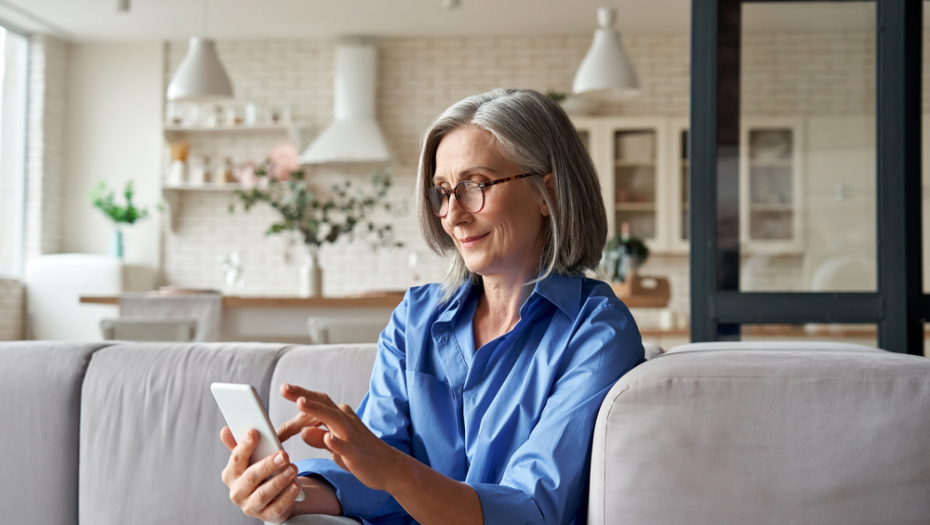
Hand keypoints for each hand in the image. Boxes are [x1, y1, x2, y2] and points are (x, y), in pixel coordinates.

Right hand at [219, 427, 301, 523]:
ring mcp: (250, 506)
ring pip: (263, 494)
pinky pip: (276, 507)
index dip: (244, 446)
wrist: (271, 499)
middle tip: (284, 454)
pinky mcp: (266, 516)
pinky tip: (295, 486)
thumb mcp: (250, 459)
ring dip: (279, 481)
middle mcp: (237, 492)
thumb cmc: (259, 474)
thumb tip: (225, 430)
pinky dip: (286, 497)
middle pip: (251, 478)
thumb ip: (240, 445)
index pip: (236, 459)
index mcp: (231, 475)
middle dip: (268, 465)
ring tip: (293, 468)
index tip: (254, 432)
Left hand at [280, 383, 403, 491]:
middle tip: (284, 388)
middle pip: (323, 404)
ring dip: (317, 410)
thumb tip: (303, 431)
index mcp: (340, 417)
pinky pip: (346, 446)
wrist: (390, 468)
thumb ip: (319, 438)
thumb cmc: (361, 455)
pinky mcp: (357, 454)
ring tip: (300, 403)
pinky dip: (336, 442)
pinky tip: (327, 438)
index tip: (283, 390)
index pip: (316, 406)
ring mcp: (352, 436)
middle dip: (303, 395)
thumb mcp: (335, 446)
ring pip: (333, 419)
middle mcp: (346, 421)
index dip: (298, 400)